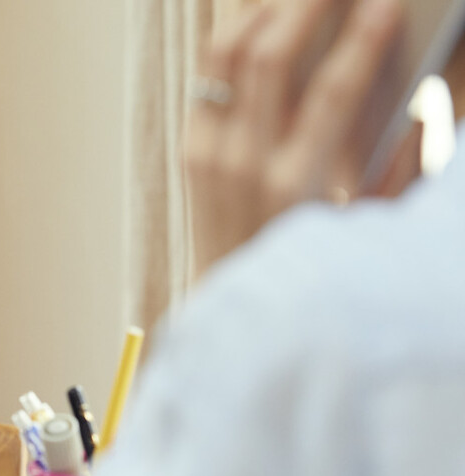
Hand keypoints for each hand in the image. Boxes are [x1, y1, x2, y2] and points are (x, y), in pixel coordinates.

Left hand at [184, 0, 419, 275]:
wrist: (235, 302)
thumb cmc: (308, 259)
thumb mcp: (365, 225)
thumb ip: (401, 167)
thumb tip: (427, 109)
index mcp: (295, 182)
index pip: (332, 92)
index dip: (363, 40)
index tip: (385, 4)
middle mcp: (245, 163)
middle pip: (270, 58)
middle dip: (309, 6)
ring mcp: (211, 154)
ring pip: (227, 56)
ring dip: (264, 13)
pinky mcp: (192, 149)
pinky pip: (207, 74)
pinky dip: (235, 38)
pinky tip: (265, 20)